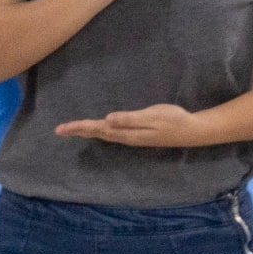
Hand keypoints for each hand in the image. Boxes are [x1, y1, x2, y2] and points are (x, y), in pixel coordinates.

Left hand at [55, 104, 207, 146]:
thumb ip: (130, 119)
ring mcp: (132, 137)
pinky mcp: (138, 134)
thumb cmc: (174, 120)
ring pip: (105, 134)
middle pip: (98, 133)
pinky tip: (100, 129)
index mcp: (127, 133)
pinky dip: (101, 131)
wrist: (193, 130)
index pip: (98, 129)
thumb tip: (107, 120)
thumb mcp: (152, 116)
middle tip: (59, 130)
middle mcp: (126, 137)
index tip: (62, 128)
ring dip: (88, 131)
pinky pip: (113, 134)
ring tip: (74, 129)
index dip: (80, 128)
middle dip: (79, 131)